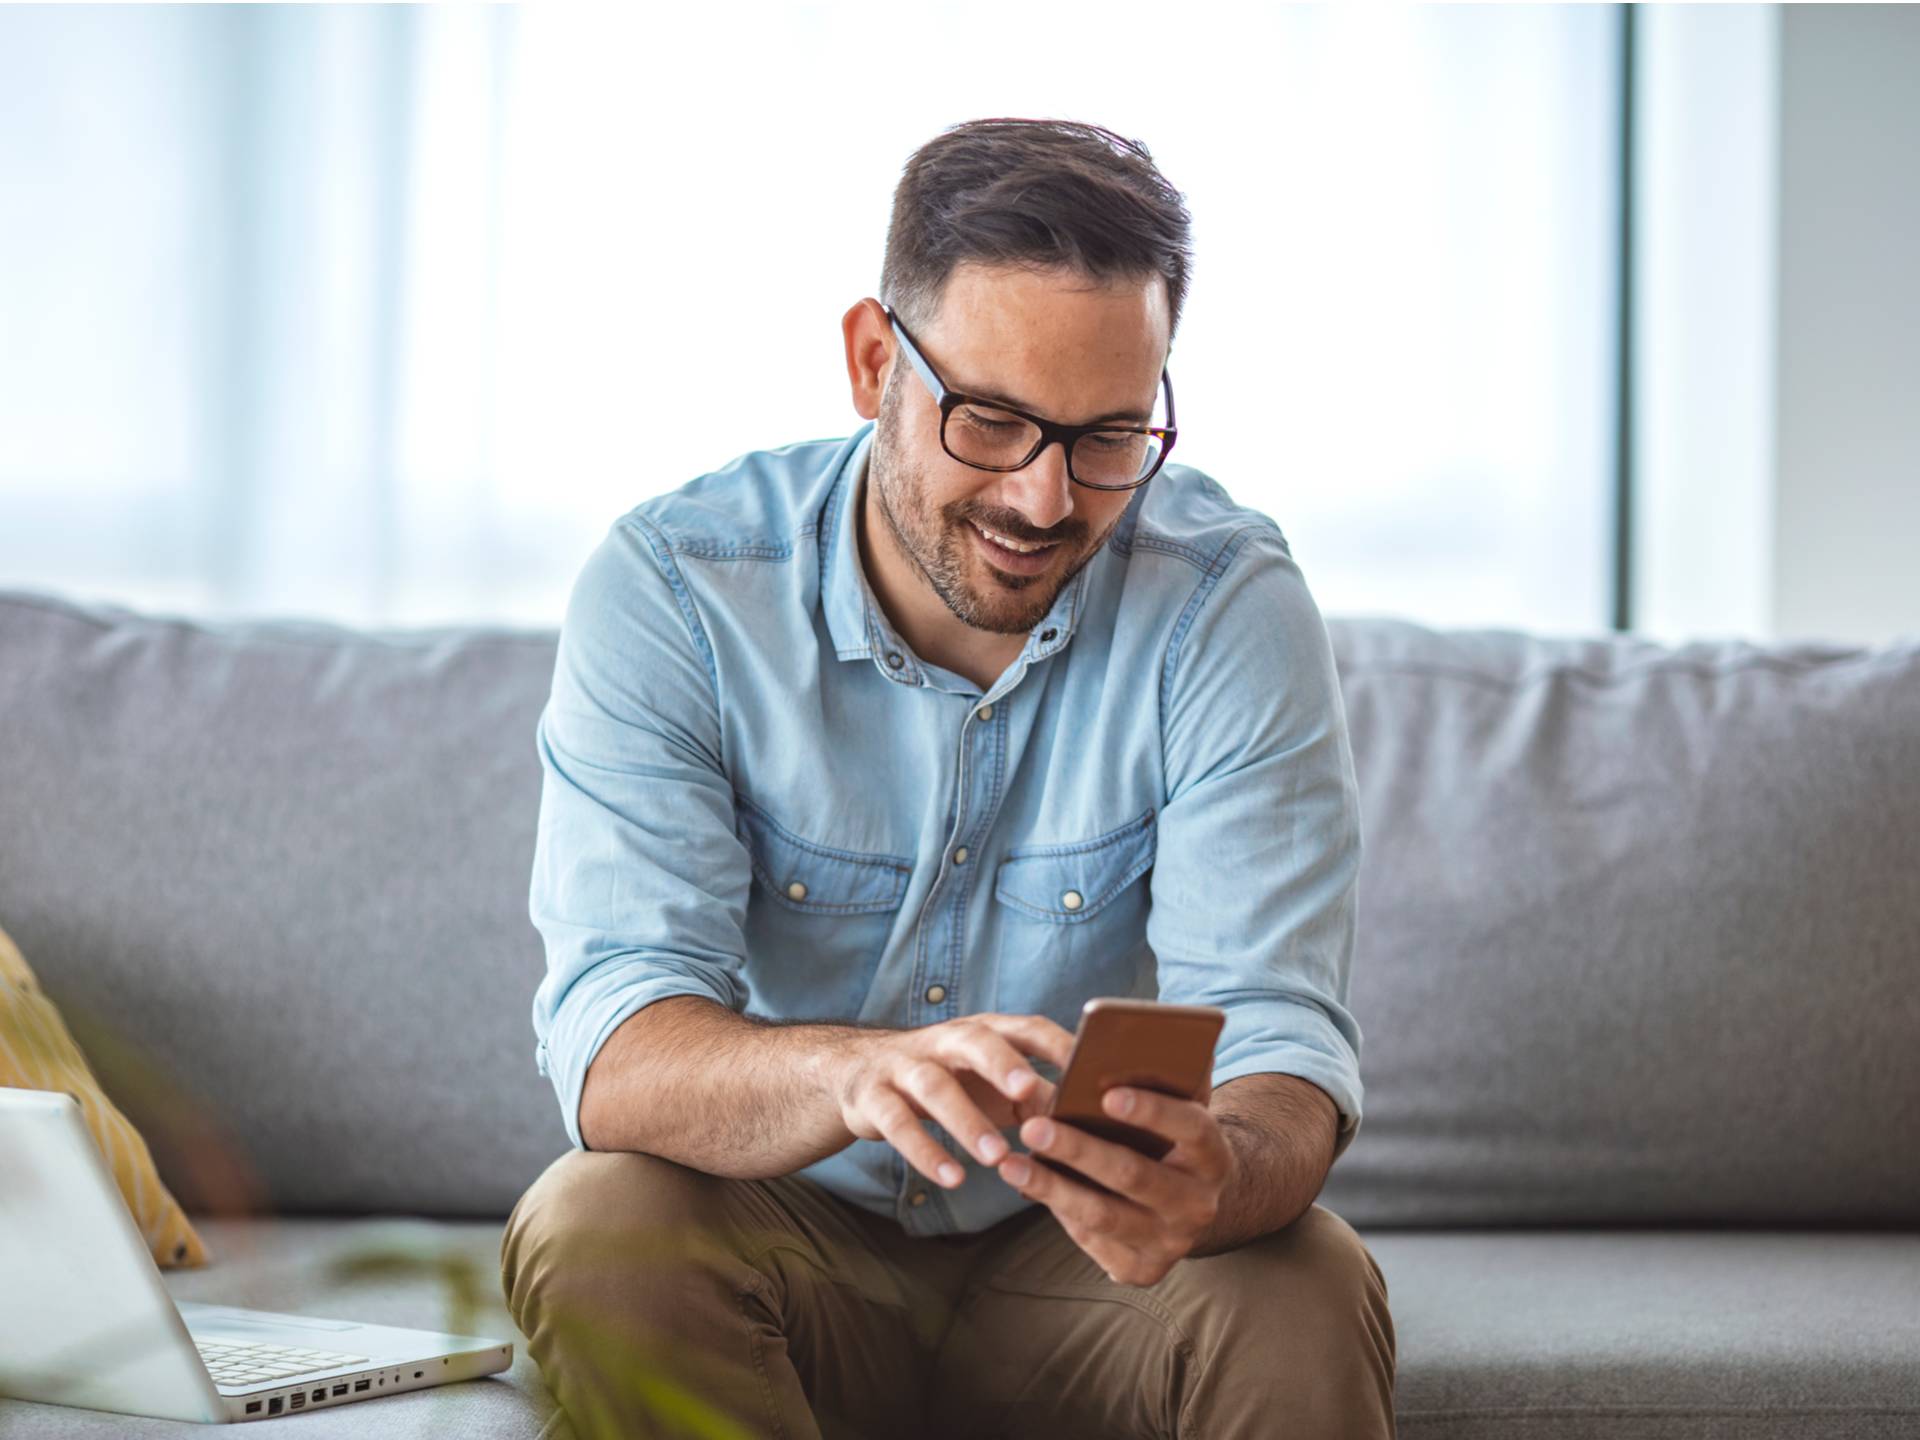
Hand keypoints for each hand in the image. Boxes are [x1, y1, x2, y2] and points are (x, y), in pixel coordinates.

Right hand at [828, 1013, 1074, 1190]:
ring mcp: (904, 1066)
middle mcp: (943, 1041)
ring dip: (967, 1121)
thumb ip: (1032, 1097)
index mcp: (982, 1032)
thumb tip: (1085, 1121)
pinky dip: (925, 1151)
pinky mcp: (873, 1097)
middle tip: (1028, 1092)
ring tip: (996, 1157)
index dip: (1056, 1043)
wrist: (856, 1074)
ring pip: (935, 1086)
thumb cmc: (948, 1082)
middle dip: (1002, 1063)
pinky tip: (953, 1178)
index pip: (1025, 1027)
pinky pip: (897, 1123)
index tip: (1088, 1065)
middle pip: (975, 1041)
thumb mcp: (989, 1083)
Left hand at [994, 1084, 1234, 1286]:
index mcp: (1214, 1156)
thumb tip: (1119, 1045)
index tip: (1107, 1093)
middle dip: (1079, 1150)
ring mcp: (1171, 1243)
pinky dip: (1056, 1211)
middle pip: (1134, 1176)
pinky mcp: (1142, 1269)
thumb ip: (1164, 1078)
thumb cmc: (1171, 1139)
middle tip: (1033, 1127)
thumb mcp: (1179, 1109)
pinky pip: (1092, 1240)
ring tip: (1009, 1163)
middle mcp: (1199, 1205)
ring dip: (1052, 1188)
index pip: (1191, 1129)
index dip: (1152, 1111)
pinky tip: (1026, 1187)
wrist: (1191, 1203)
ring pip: (1104, 1215)